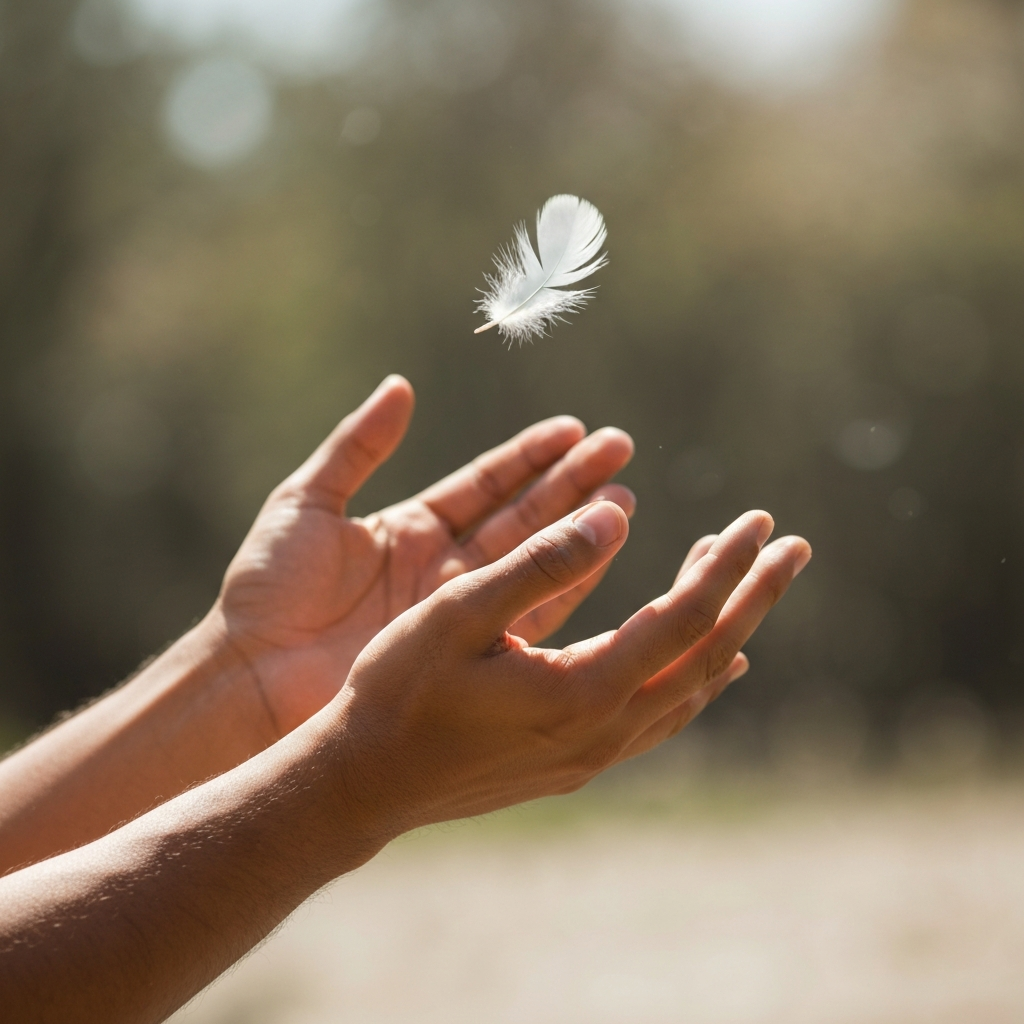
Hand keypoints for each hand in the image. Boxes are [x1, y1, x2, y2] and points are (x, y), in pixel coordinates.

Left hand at [216, 376, 635, 736]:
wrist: (250, 678)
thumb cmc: (267, 593)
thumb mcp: (307, 503)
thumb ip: (357, 446)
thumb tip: (401, 386)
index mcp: (410, 529)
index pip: (484, 484)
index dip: (529, 457)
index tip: (574, 430)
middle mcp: (442, 567)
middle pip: (519, 516)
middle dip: (570, 483)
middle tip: (618, 452)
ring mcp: (455, 612)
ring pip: (531, 562)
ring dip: (577, 530)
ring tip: (623, 499)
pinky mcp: (459, 652)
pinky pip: (522, 616)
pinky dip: (562, 587)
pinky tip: (596, 557)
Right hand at [331, 503, 810, 834]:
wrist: (362, 784)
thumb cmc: (397, 691)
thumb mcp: (457, 613)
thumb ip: (537, 563)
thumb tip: (615, 517)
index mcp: (581, 691)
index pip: (684, 619)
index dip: (727, 566)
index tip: (759, 520)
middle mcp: (602, 732)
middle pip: (707, 656)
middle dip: (754, 595)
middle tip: (793, 546)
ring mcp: (592, 756)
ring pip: (690, 691)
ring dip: (727, 631)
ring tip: (751, 585)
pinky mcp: (574, 765)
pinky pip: (663, 718)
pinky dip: (697, 681)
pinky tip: (707, 665)